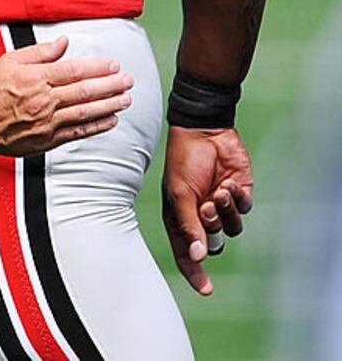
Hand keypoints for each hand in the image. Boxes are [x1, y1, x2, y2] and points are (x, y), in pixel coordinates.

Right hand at [0, 36, 132, 156]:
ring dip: (109, 105)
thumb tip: (64, 43)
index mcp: (35, 78)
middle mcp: (44, 100)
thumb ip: (39, 52)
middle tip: (128, 81)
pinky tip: (111, 120)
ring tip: (126, 99)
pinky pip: (78, 132)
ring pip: (85, 112)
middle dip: (111, 85)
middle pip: (84, 91)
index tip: (114, 65)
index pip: (73, 70)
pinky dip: (97, 126)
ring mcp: (47, 121)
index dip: (97, 67)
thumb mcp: (10, 61)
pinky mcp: (48, 139)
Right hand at [161, 126, 252, 296]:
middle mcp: (200, 217)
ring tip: (218, 192)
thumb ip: (190, 226)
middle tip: (206, 209)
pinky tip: (229, 183)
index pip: (187, 253)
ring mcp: (220, 206)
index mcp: (179, 218)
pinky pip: (243, 210)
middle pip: (213, 243)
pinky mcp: (239, 196)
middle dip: (212, 229)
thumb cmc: (184, 162)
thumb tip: (199, 257)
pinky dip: (237, 199)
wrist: (205, 133)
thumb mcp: (180, 195)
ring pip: (232, 228)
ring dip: (226, 212)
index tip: (207, 290)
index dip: (196, 273)